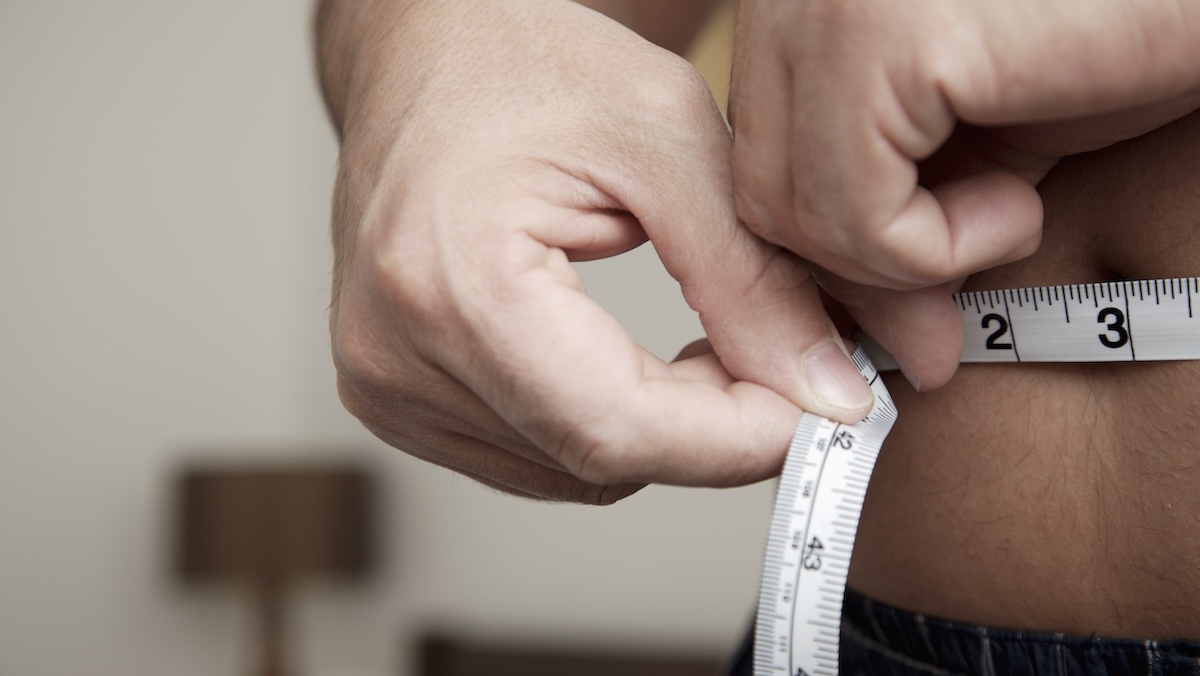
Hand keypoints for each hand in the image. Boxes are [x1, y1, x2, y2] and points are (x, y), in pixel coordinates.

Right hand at [322, 0, 873, 501]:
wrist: (425, 53)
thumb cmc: (527, 62)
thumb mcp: (667, 138)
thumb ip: (750, 277)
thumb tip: (821, 391)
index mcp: (456, 281)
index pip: (616, 430)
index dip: (737, 438)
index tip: (818, 405)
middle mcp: (394, 352)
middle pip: (596, 460)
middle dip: (710, 430)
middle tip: (774, 356)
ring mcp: (385, 382)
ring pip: (569, 472)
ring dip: (659, 430)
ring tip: (699, 347)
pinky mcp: (393, 394)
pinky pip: (529, 456)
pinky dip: (603, 425)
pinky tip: (629, 364)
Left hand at [730, 0, 1199, 385]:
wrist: (1195, 0)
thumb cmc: (1113, 41)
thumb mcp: (979, 141)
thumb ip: (899, 210)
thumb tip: (875, 335)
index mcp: (802, 5)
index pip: (754, 162)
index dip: (822, 254)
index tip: (899, 323)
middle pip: (755, 190)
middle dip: (849, 284)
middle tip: (935, 340)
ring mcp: (817, 8)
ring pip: (786, 213)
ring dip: (902, 266)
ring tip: (1013, 220)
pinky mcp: (869, 42)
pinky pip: (848, 215)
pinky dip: (930, 253)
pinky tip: (1019, 207)